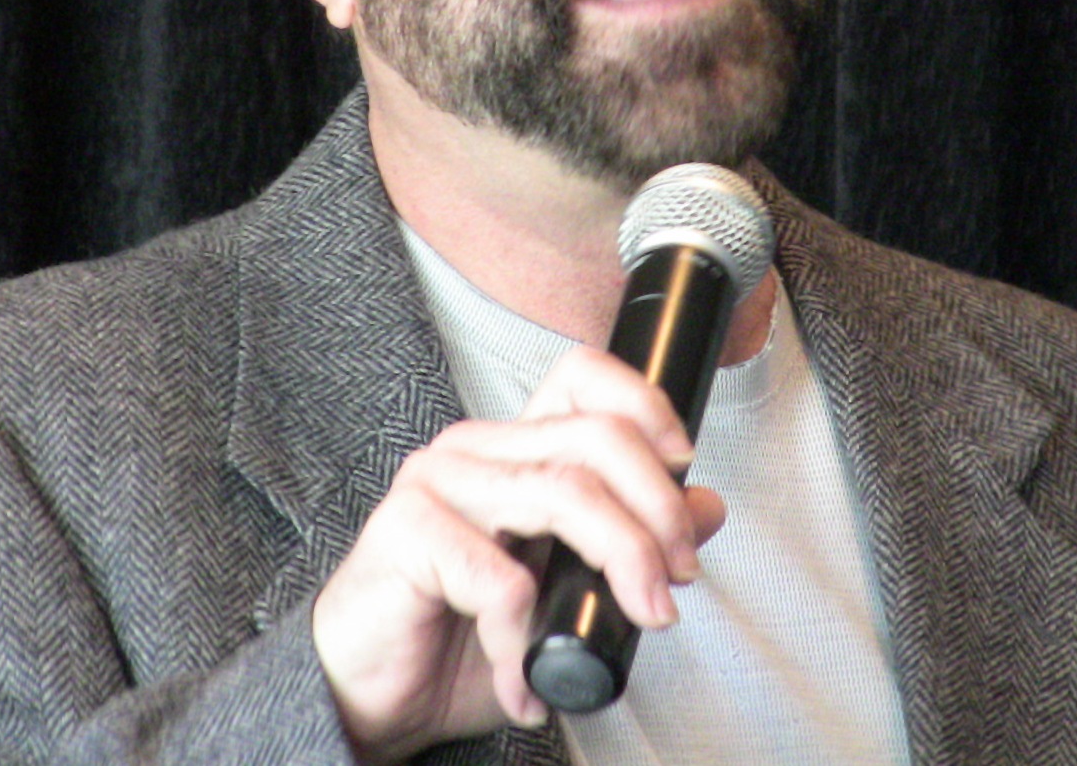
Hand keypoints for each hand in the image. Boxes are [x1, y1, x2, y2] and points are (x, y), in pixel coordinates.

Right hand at [310, 346, 727, 763]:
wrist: (370, 699)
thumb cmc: (458, 642)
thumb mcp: (566, 596)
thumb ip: (631, 546)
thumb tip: (707, 507)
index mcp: (512, 448)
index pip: (581, 377)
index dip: (644, 405)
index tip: (683, 467)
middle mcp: (474, 450)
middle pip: (594, 437)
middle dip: (658, 509)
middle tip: (677, 577)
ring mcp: (436, 484)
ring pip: (562, 493)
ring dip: (620, 562)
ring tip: (637, 619)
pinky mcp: (405, 531)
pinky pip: (499, 579)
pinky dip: (527, 640)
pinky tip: (524, 681)